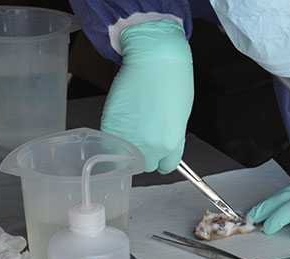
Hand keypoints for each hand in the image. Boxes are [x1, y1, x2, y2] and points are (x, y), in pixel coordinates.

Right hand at [101, 20, 193, 173]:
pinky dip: (113, 133)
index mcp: (171, 143)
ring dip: (125, 144)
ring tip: (132, 122)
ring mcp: (128, 139)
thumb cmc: (172, 79)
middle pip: (144, 164)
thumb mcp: (179, 115)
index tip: (157, 151)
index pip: (166, 166)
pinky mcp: (110, 127)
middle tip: (141, 135)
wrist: (154, 60)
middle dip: (142, 153)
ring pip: (124, 155)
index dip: (160, 158)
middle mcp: (150, 146)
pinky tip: (123, 115)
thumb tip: (160, 141)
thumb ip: (170, 135)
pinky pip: (110, 141)